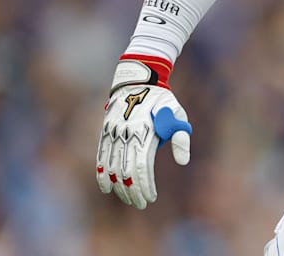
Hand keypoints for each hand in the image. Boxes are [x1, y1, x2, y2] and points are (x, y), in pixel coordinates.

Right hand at [96, 60, 191, 209]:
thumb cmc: (163, 100)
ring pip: (111, 167)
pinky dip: (101, 174)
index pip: (141, 168)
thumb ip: (181, 138)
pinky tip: (106, 187)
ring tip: (128, 199)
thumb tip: (183, 162)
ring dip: (118, 187)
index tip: (151, 198)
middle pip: (125, 172)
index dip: (145, 186)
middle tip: (141, 204)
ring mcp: (113, 133)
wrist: (138, 79)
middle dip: (133, 191)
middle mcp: (126, 134)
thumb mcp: (178, 114)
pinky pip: (101, 156)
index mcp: (144, 132)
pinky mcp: (105, 131)